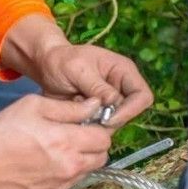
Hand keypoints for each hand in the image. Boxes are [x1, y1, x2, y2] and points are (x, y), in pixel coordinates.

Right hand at [0, 94, 113, 188]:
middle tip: (77, 133)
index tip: (86, 121)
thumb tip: (96, 105)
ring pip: (89, 170)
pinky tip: (51, 160)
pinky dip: (70, 170)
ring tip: (62, 146)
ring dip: (84, 158)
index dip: (98, 126)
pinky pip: (72, 181)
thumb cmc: (2, 132)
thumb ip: (69, 108)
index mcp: (68, 142)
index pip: (104, 138)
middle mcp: (70, 166)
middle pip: (102, 156)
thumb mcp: (33, 107)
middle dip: (95, 143)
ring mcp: (61, 183)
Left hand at [31, 43, 152, 124]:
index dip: (130, 111)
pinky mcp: (97, 113)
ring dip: (94, 124)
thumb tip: (113, 104)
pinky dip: (86, 126)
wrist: (45, 66)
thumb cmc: (62, 60)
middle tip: (85, 117)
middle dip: (108, 120)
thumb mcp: (78, 69)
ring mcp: (109, 102)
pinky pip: (99, 128)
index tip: (107, 119)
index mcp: (124, 71)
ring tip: (75, 111)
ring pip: (114, 124)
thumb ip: (97, 87)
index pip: (142, 96)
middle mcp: (121, 88)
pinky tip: (72, 115)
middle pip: (129, 114)